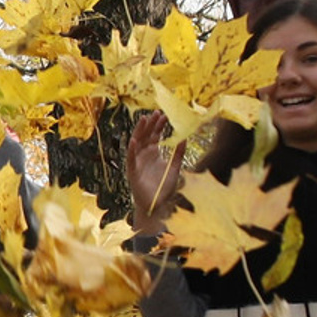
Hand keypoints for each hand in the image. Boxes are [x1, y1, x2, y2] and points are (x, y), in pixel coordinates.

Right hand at [126, 111, 187, 229]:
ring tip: (144, 119)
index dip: (159, 125)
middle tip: (157, 112)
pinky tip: (134, 140)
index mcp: (154, 153)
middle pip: (146, 135)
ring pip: (137, 143)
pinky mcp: (132, 171)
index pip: (155, 135)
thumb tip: (185, 138)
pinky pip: (131, 158)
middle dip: (151, 124)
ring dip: (140, 131)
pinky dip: (131, 149)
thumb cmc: (164, 187)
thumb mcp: (175, 167)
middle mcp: (144, 155)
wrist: (156, 204)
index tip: (165, 115)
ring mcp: (137, 162)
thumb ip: (178, 153)